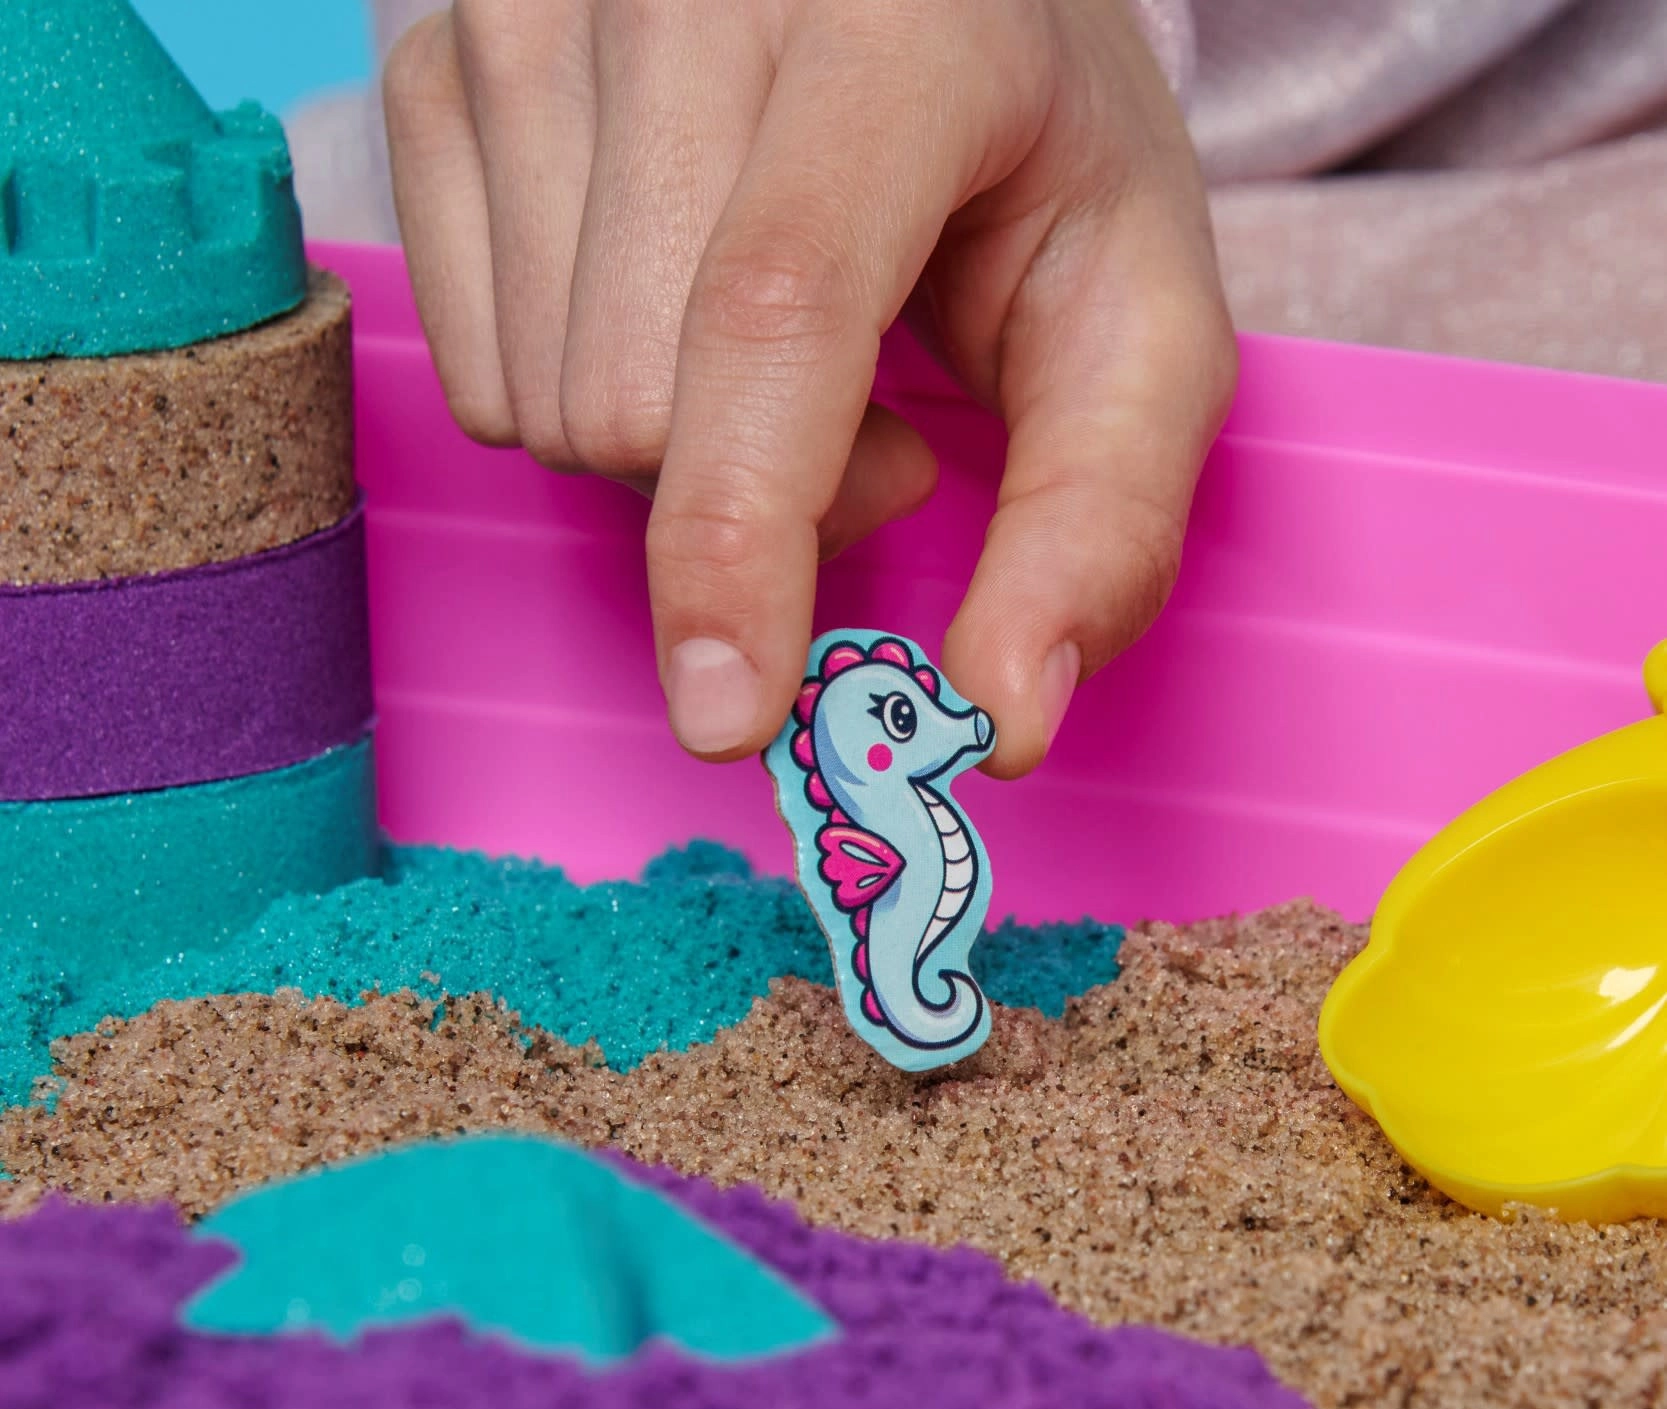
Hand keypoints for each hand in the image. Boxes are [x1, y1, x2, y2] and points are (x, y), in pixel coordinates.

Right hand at [383, 0, 1235, 776]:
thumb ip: (1105, 515)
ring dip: (673, 444)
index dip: (739, 531)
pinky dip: (581, 391)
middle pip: (633, 404)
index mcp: (889, 27)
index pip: (774, 311)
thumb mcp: (1136, 308)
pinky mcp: (433, 66)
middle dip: (757, 491)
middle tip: (872, 410)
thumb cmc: (1034, 145)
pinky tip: (670, 302)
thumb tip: (1001, 719)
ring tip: (782, 340)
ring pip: (542, 401)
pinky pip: (475, 370)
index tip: (729, 713)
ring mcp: (525, 17)